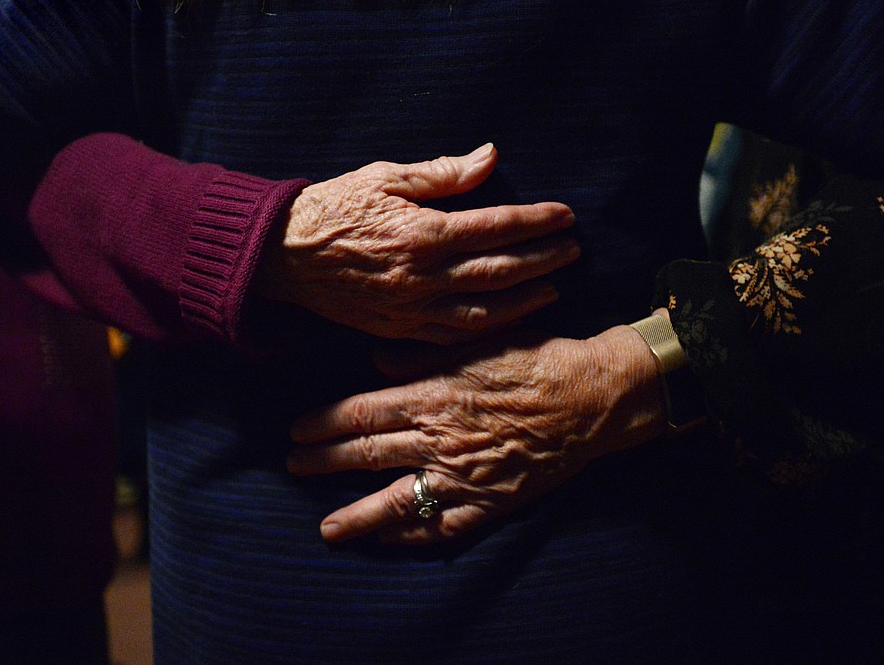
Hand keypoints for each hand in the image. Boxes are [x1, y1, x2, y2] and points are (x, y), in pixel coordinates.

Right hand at [258, 144, 579, 343]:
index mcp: (422, 232)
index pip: (495, 226)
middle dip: (542, 260)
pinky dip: (484, 331)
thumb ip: (443, 172)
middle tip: (572, 250)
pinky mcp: (396, 330)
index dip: (535, 221)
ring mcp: (410, 308)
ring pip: (482, 313)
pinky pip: (450, 337)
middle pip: (499, 271)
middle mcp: (422, 276)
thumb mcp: (387, 176)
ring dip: (523, 302)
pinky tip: (506, 321)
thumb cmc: (335, 207)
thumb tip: (490, 156)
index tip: (564, 215)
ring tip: (552, 289)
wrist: (283, 253)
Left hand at [287, 325, 667, 543]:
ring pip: (397, 500)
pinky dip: (413, 536)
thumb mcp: (473, 344)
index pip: (360, 414)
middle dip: (323, 463)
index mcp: (430, 395)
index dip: (323, 424)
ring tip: (327, 528)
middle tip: (293, 468)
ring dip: (357, 515)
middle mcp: (438, 439)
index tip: (296, 430)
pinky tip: (388, 540)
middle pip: (367, 455)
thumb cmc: (532, 360)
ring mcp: (463, 475)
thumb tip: (374, 363)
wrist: (590, 396)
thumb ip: (418, 357)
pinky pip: (443, 527)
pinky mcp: (490, 502)